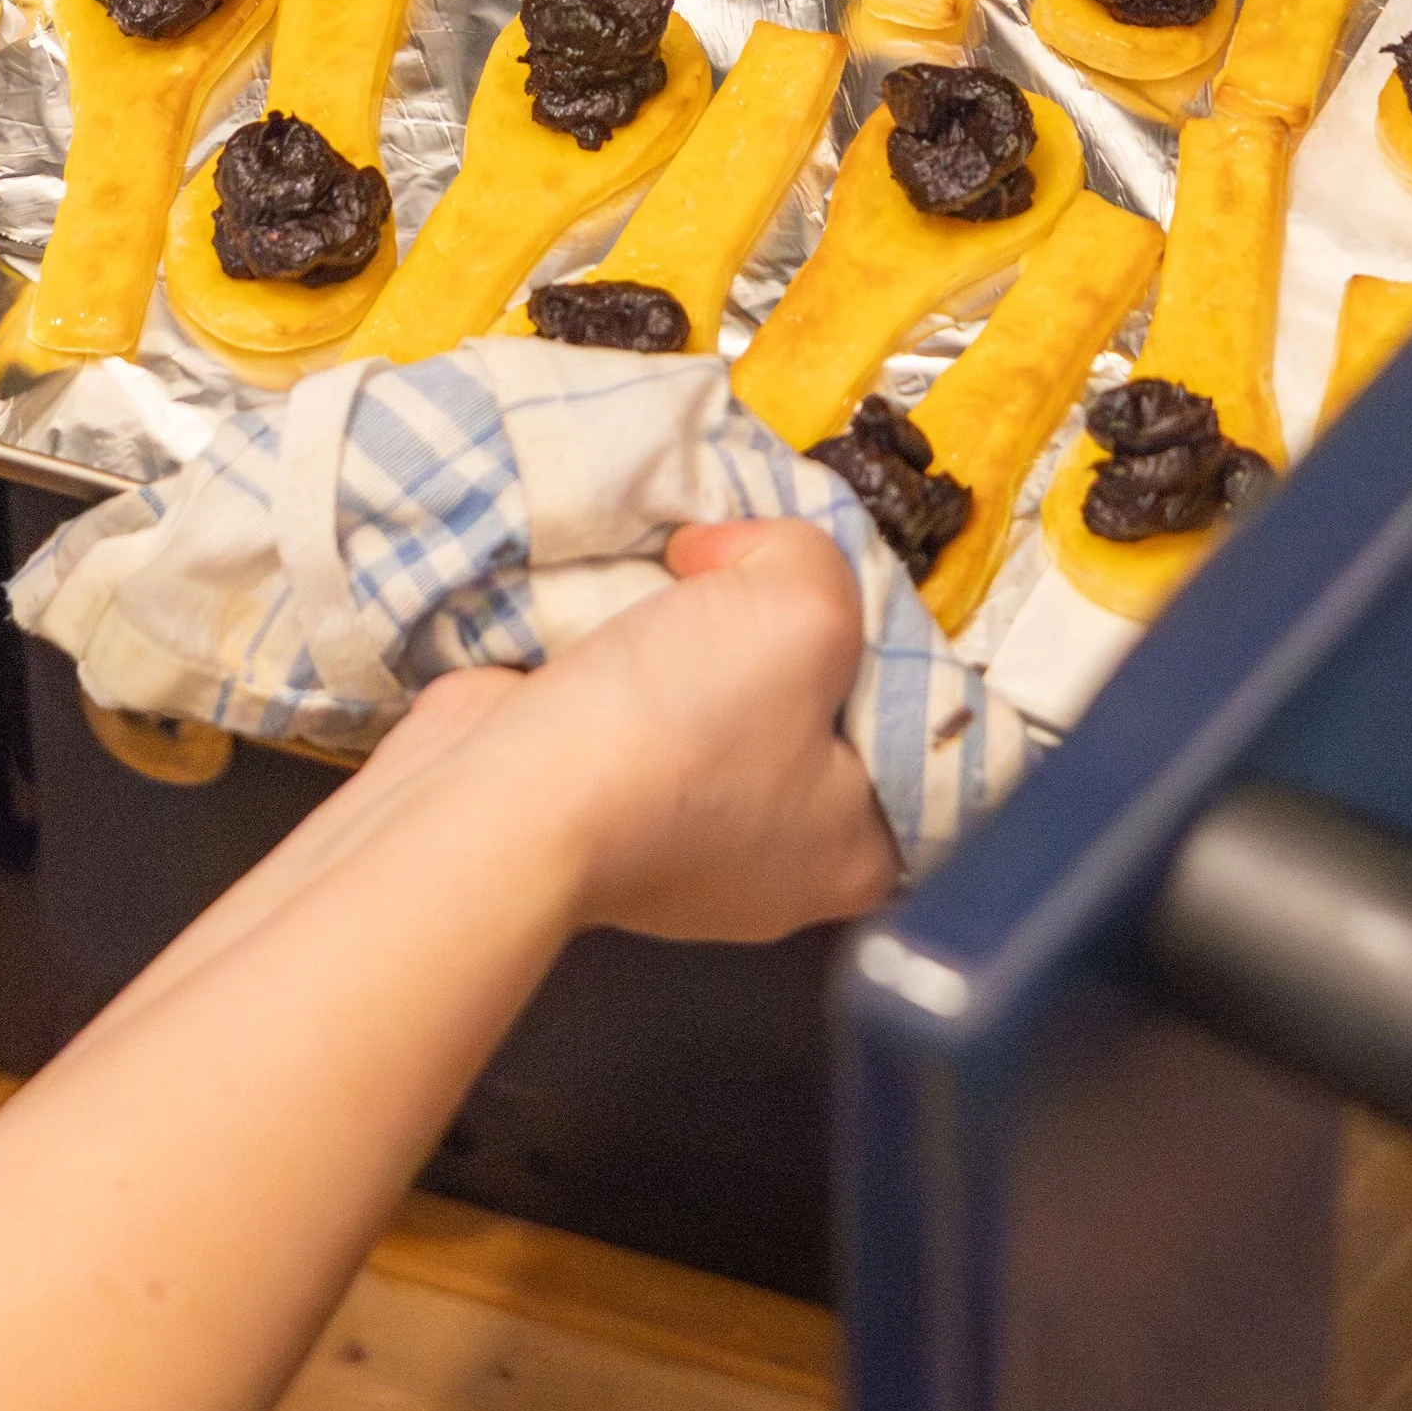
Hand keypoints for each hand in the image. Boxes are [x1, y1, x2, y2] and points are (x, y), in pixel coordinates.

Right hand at [461, 519, 897, 943]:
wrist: (499, 804)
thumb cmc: (674, 734)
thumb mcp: (803, 605)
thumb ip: (814, 556)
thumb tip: (738, 556)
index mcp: (859, 843)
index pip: (912, 718)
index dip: (878, 625)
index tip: (830, 575)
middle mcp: (779, 855)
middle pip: (806, 692)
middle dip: (770, 618)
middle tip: (743, 566)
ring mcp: (679, 838)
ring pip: (712, 691)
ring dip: (686, 629)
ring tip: (669, 576)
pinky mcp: (597, 805)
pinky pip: (633, 706)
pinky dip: (619, 655)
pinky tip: (611, 606)